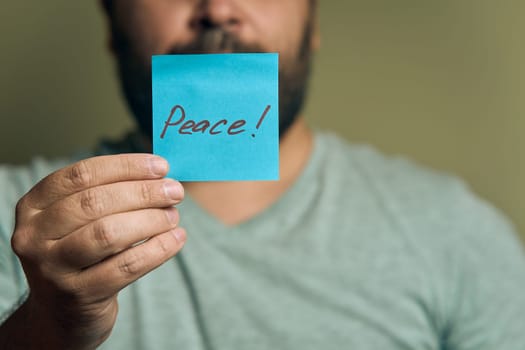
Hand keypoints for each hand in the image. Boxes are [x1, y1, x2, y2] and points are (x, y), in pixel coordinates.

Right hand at [8, 154, 184, 348]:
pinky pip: (127, 266)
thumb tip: (159, 172)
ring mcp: (52, 269)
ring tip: (173, 215)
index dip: (125, 167)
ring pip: (109, 233)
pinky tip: (177, 238)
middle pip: (95, 202)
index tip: (161, 166)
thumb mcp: (80, 221)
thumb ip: (109, 194)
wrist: (63, 312)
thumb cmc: (80, 253)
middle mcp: (33, 236)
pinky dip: (158, 249)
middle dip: (143, 193)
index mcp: (33, 206)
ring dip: (151, 219)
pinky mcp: (78, 296)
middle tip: (175, 191)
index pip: (81, 175)